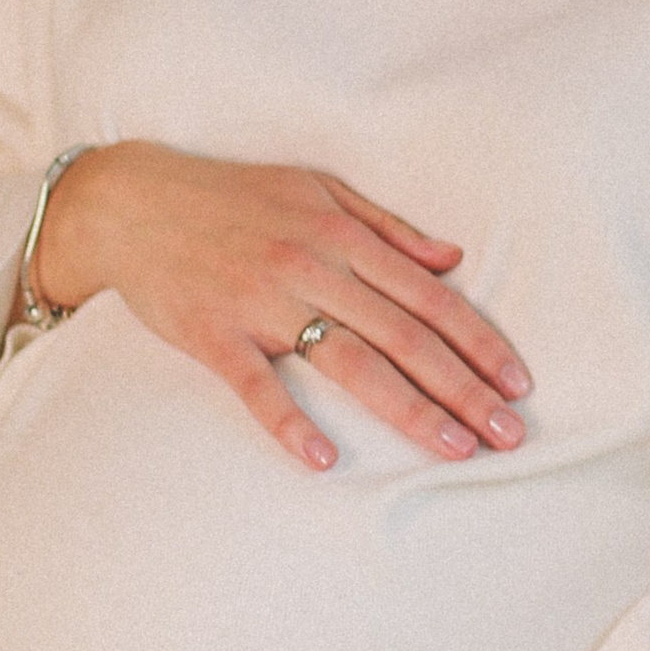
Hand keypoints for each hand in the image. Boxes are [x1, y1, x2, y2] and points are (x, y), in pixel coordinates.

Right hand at [35, 139, 529, 472]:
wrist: (131, 201)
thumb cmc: (231, 196)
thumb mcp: (317, 190)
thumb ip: (387, 227)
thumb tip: (452, 258)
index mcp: (343, 235)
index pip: (430, 297)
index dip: (479, 342)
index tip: (518, 383)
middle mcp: (312, 267)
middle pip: (404, 336)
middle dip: (464, 389)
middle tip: (509, 434)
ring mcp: (262, 302)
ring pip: (350, 362)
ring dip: (409, 410)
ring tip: (454, 450)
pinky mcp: (212, 335)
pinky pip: (256, 386)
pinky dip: (289, 423)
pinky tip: (324, 460)